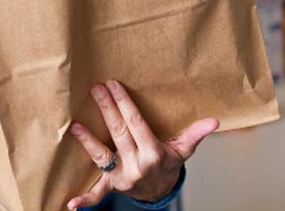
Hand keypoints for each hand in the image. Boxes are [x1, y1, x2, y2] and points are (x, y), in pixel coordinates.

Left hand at [66, 80, 218, 209]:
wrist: (161, 192)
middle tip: (97, 89)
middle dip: (107, 109)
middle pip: (119, 133)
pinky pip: (98, 194)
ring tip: (75, 125)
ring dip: (88, 141)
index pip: (136, 123)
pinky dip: (85, 199)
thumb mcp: (184, 150)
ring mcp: (123, 177)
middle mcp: (137, 165)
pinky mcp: (112, 187)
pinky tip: (70, 202)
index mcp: (153, 153)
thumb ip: (196, 134)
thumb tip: (214, 121)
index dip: (124, 104)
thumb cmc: (169, 165)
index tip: (114, 85)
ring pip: (103, 157)